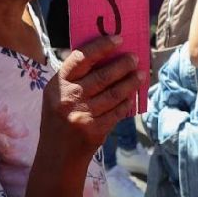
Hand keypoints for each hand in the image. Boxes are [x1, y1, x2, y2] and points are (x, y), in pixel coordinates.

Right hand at [38, 35, 141, 160]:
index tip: (118, 39)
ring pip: (113, 94)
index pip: (81, 58)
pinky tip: (132, 97)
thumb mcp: (56, 95)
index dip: (101, 46)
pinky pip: (116, 112)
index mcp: (57, 84)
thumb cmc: (58, 119)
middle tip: (135, 58)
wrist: (56, 157)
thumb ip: (74, 78)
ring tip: (140, 75)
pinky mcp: (94, 130)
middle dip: (123, 65)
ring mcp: (82, 115)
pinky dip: (126, 103)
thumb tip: (106, 57)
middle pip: (102, 76)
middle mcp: (68, 97)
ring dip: (130, 82)